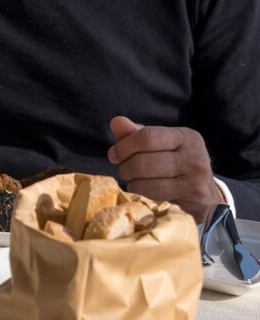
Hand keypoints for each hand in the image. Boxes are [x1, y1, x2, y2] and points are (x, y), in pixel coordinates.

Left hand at [106, 115, 223, 220]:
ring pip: (145, 180)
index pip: (147, 136)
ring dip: (131, 182)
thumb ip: (136, 134)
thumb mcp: (159, 146)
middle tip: (124, 170)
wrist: (205, 196)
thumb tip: (116, 122)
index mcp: (186, 136)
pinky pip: (153, 194)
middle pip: (142, 160)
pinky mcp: (193, 196)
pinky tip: (144, 190)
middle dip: (125, 167)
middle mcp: (195, 155)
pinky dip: (141, 192)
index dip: (124, 146)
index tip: (114, 155)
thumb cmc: (175, 166)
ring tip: (134, 180)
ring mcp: (196, 178)